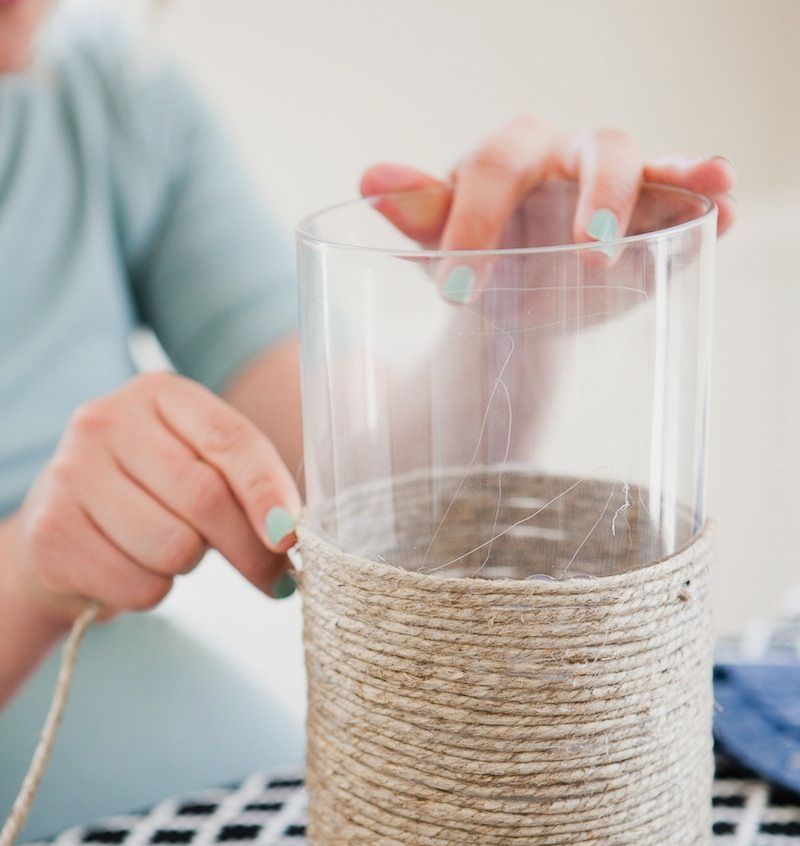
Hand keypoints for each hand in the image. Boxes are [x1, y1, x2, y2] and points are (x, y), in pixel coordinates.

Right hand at [6, 373, 300, 627]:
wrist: (63, 536)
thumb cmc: (150, 500)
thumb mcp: (198, 469)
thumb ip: (246, 486)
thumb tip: (290, 533)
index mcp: (158, 395)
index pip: (228, 439)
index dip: (268, 491)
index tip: (291, 535)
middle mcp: (107, 422)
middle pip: (205, 498)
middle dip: (251, 549)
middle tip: (273, 579)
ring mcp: (71, 474)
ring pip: (173, 547)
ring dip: (188, 568)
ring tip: (169, 554)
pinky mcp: (51, 532)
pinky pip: (137, 584)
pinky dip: (150, 592)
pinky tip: (132, 569)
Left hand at [361, 115, 735, 262]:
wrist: (513, 291)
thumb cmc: (478, 254)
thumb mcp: (443, 240)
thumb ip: (418, 212)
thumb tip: (371, 180)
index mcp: (511, 154)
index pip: (496, 168)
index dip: (476, 222)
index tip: (459, 290)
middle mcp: (570, 158)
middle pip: (596, 147)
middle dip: (598, 197)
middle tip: (587, 256)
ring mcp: (618, 186)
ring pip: (649, 163)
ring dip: (676, 173)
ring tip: (706, 183)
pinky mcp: (654, 221)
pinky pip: (685, 202)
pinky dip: (706, 202)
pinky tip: (725, 212)